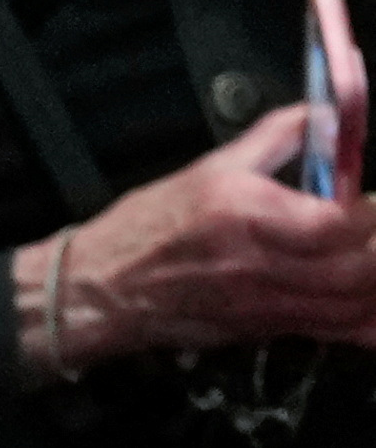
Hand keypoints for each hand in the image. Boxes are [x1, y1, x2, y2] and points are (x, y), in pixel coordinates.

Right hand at [36, 105, 375, 366]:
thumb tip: (325, 114)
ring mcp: (265, 307)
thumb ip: (277, 136)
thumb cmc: (147, 229)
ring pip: (353, 305)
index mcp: (247, 217)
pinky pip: (333, 333)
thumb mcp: (209, 168)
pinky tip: (372, 311)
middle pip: (358, 271)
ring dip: (374, 286)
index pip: (337, 223)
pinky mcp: (264, 331)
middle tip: (373, 230)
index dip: (368, 213)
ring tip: (370, 258)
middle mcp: (260, 268)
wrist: (99, 291)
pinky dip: (364, 324)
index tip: (369, 199)